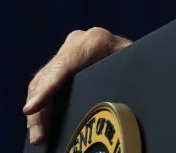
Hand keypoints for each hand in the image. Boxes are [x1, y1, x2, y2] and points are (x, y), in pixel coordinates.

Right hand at [23, 27, 131, 144]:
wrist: (142, 48)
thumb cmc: (143, 58)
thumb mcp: (136, 63)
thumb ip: (127, 70)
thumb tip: (118, 90)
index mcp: (95, 41)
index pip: (64, 67)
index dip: (46, 89)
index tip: (32, 109)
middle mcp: (78, 41)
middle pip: (49, 76)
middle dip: (39, 108)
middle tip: (37, 136)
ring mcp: (69, 49)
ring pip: (42, 79)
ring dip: (36, 109)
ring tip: (37, 135)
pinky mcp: (64, 58)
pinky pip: (44, 80)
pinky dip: (39, 101)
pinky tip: (37, 121)